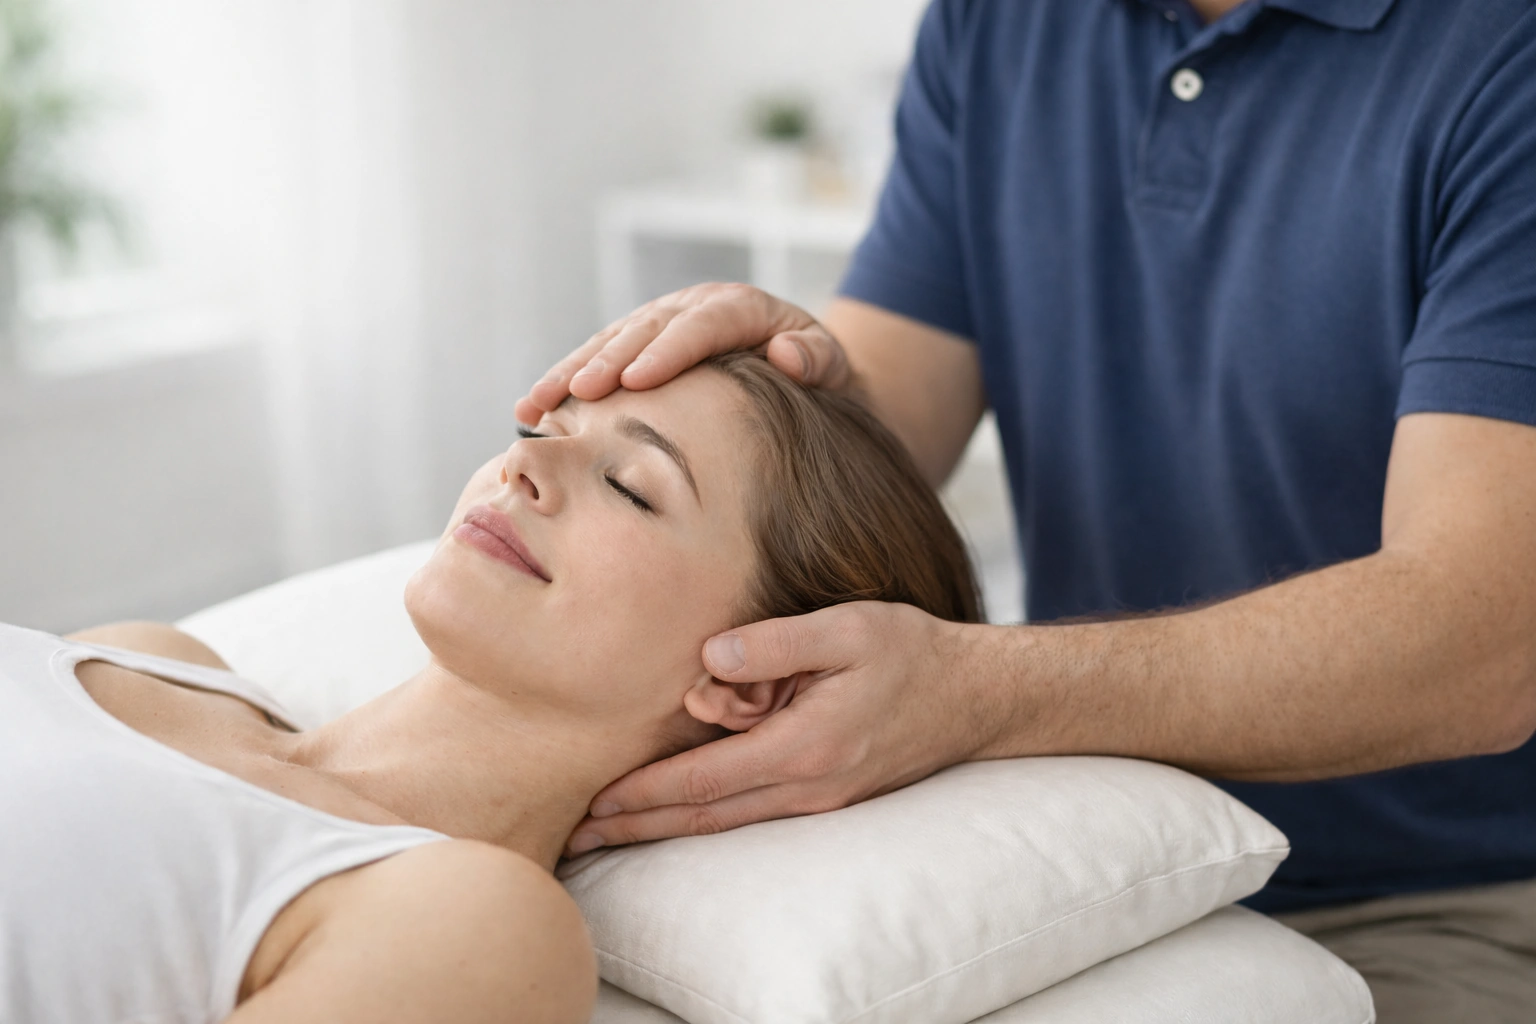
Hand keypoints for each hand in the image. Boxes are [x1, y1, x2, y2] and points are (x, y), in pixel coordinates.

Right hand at [516, 283, 851, 423]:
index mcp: (741, 307)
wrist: (806, 372)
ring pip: (611, 342)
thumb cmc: (820, 377)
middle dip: (607, 361)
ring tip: (535, 404)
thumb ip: (815, 358)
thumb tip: (788, 353)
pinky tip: (532, 408)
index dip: (666, 352)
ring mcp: (664, 322)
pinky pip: (600, 358)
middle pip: (645, 331)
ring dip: (570, 372)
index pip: (700, 326)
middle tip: (577, 394)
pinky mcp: (641, 344)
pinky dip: (566, 382)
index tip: (637, 381)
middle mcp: (694, 307)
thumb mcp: (832, 366)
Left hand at [564, 602, 998, 853]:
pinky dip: (703, 819)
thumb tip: (708, 657)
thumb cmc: (910, 652)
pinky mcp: (827, 796)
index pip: (703, 781)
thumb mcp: (848, 628)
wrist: (975, 697)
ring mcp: (819, 799)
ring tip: (607, 836)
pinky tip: (675, 816)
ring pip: (724, 824)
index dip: (642, 794)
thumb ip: (777, 641)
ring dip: (662, 831)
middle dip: (635, 830)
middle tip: (574, 841)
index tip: (592, 804)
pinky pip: (751, 815)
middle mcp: (808, 786)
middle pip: (703, 818)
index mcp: (805, 747)